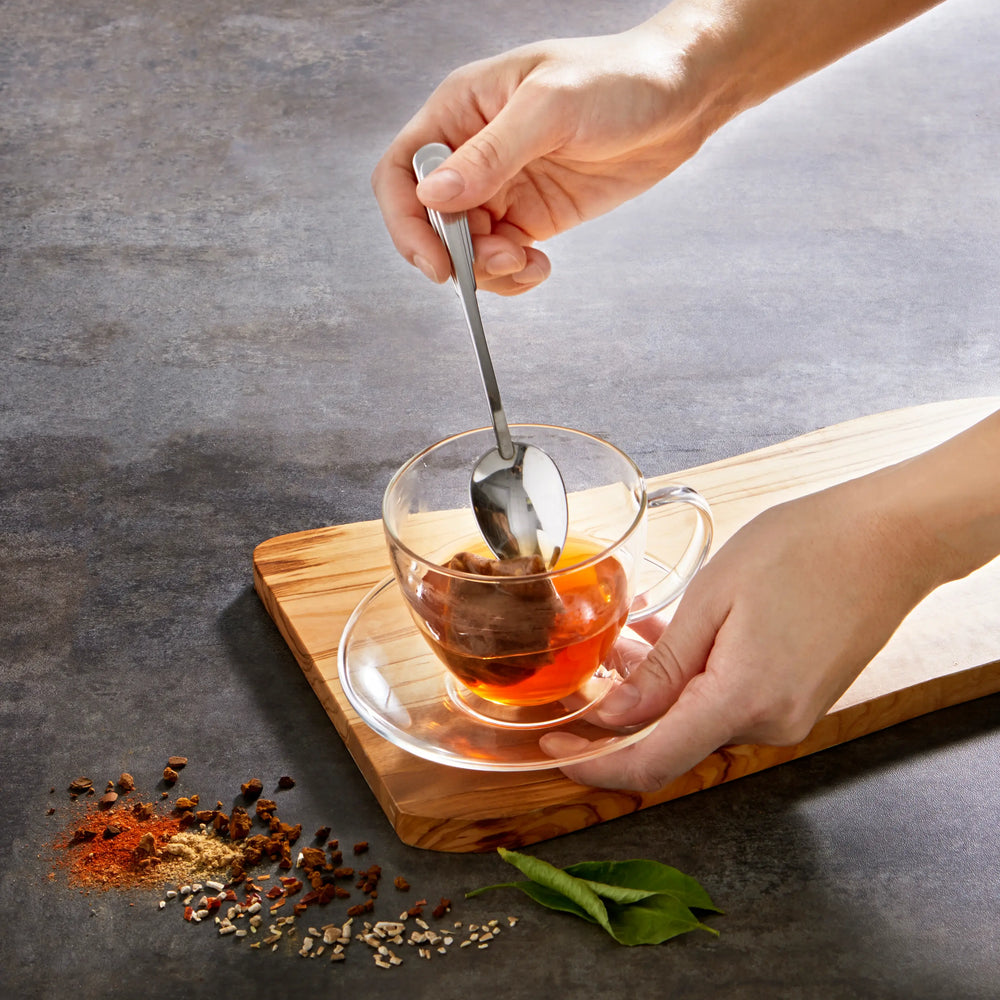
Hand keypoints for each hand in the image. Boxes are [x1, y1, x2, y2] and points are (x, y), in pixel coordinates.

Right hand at [370, 21, 719, 294]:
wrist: (682, 98)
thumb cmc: (619, 78)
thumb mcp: (551, 107)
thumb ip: (490, 154)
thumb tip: (432, 195)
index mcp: (461, 110)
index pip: (403, 170)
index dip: (406, 220)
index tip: (435, 261)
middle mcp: (473, 151)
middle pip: (430, 220)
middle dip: (456, 253)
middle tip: (498, 262)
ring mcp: (502, 188)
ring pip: (465, 248)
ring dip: (487, 271)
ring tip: (526, 264)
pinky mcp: (531, 217)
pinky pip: (501, 258)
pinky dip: (513, 276)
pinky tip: (541, 268)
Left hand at [541, 472, 942, 789]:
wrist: (890, 539)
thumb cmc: (804, 550)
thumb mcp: (713, 598)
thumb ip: (662, 668)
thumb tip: (614, 716)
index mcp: (743, 701)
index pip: (651, 762)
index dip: (594, 766)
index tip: (554, 751)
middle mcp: (771, 725)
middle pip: (672, 738)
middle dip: (625, 705)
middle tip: (595, 659)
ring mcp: (791, 716)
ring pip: (699, 717)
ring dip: (660, 685)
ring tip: (638, 630)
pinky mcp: (801, 700)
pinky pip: (730, 703)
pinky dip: (696, 679)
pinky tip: (680, 635)